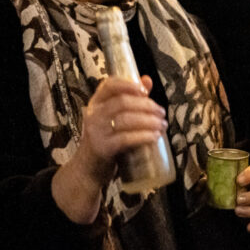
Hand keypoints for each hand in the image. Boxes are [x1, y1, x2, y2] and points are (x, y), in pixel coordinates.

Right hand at [51, 75, 166, 222]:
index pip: (109, 85)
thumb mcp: (114, 116)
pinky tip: (154, 136)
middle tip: (162, 112)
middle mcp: (93, 114)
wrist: (88, 169)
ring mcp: (96, 132)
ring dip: (149, 121)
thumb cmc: (106, 138)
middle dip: (147, 105)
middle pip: (123, 102)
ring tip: (162, 124)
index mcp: (96, 103)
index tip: (146, 90)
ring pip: (126, 119)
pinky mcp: (102, 148)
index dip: (128, 84)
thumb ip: (131, 98)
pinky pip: (125, 139)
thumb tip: (147, 80)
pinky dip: (143, 136)